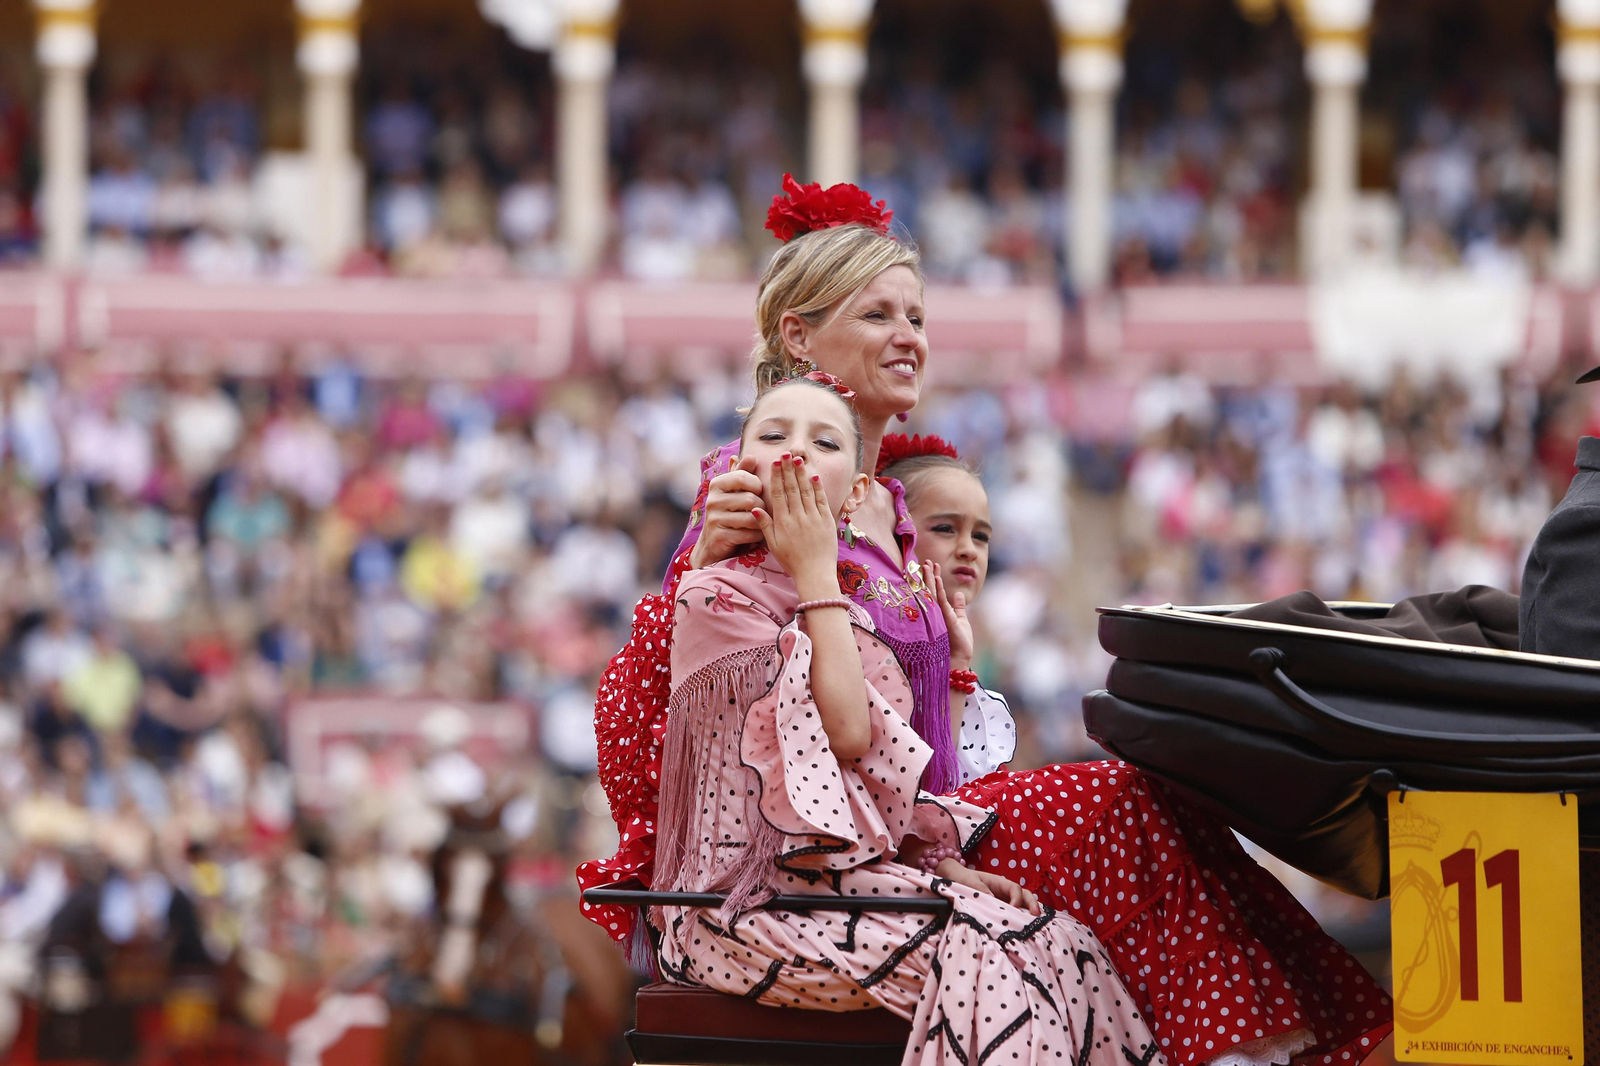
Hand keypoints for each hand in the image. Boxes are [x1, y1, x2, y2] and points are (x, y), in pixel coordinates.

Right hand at [689, 455, 765, 568]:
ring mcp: (714, 519)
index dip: (757, 484)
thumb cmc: (730, 512)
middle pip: (750, 499)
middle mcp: (712, 500)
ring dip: (761, 522)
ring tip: (761, 522)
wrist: (713, 543)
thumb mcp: (734, 491)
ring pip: (751, 518)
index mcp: (717, 484)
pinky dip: (757, 535)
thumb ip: (743, 473)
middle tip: (761, 511)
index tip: (758, 491)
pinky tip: (757, 534)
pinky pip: (748, 534)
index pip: (743, 477)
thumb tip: (751, 456)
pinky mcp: (720, 537)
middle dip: (761, 506)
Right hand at [752, 454, 838, 593]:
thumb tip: (755, 507)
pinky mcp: (826, 522)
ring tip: (799, 459)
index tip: (775, 463)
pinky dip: (818, 488)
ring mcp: (813, 518)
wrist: (814, 574)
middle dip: (789, 469)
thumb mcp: (773, 545)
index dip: (776, 477)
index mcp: (783, 522)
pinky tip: (814, 476)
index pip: (778, 494)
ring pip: (806, 491)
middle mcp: (797, 517)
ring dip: (802, 474)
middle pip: (792, 488)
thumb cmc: (791, 561)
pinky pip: (821, 501)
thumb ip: (765, 525)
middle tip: (786, 454)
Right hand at [929, 563, 973, 667]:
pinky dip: (936, 590)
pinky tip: (936, 579)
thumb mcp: (961, 621)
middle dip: (927, 575)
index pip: (935, 591)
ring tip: (927, 565)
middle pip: (929, 590)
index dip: (934, 577)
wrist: (958, 660)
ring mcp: (937, 615)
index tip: (933, 565)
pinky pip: (939, 601)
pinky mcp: (943, 619)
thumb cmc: (959, 644)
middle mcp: (935, 612)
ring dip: (929, 579)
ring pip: (931, 593)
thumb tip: (958, 593)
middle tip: (926, 561)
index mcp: (940, 612)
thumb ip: (958, 607)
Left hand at [935, 859, 1040, 914]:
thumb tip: (992, 898)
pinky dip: (1022, 917)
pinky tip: (1025, 927)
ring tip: (1037, 923)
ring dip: (1030, 911)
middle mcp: (1005, 891)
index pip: (1014, 888)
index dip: (1016, 898)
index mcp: (999, 882)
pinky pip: (1014, 912)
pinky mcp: (1001, 908)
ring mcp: (1005, 899)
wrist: (955, 879)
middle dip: (1032, 904)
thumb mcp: (969, 882)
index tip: (1014, 908)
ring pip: (1023, 903)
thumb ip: (979, 889)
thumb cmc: (963, 878)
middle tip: (1036, 915)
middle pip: (1025, 895)